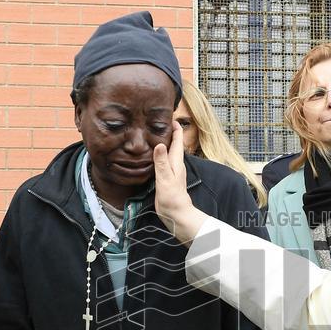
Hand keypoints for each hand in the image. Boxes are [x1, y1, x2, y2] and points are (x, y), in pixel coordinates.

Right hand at [153, 121, 206, 243]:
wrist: (176, 214)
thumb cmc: (172, 198)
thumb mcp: (165, 178)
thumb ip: (161, 162)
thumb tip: (160, 144)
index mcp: (176, 161)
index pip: (177, 140)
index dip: (174, 127)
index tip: (168, 115)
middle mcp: (175, 164)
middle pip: (173, 143)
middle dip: (169, 131)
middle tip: (159, 120)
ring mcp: (172, 171)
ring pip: (169, 152)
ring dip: (164, 142)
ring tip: (155, 133)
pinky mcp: (167, 178)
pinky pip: (164, 161)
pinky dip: (160, 154)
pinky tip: (153, 155)